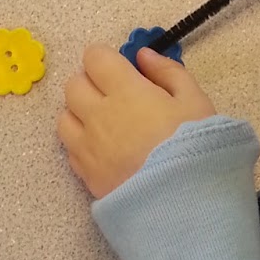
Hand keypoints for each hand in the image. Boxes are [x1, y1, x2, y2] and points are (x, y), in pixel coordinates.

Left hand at [59, 46, 216, 198]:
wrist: (184, 203)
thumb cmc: (194, 147)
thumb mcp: (195, 101)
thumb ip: (168, 72)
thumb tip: (143, 56)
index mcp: (125, 91)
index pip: (94, 58)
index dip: (105, 58)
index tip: (122, 69)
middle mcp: (98, 115)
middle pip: (73, 85)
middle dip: (90, 83)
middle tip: (114, 94)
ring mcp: (87, 147)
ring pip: (64, 117)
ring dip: (79, 113)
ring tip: (104, 123)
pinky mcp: (85, 175)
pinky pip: (69, 149)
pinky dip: (81, 143)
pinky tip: (104, 149)